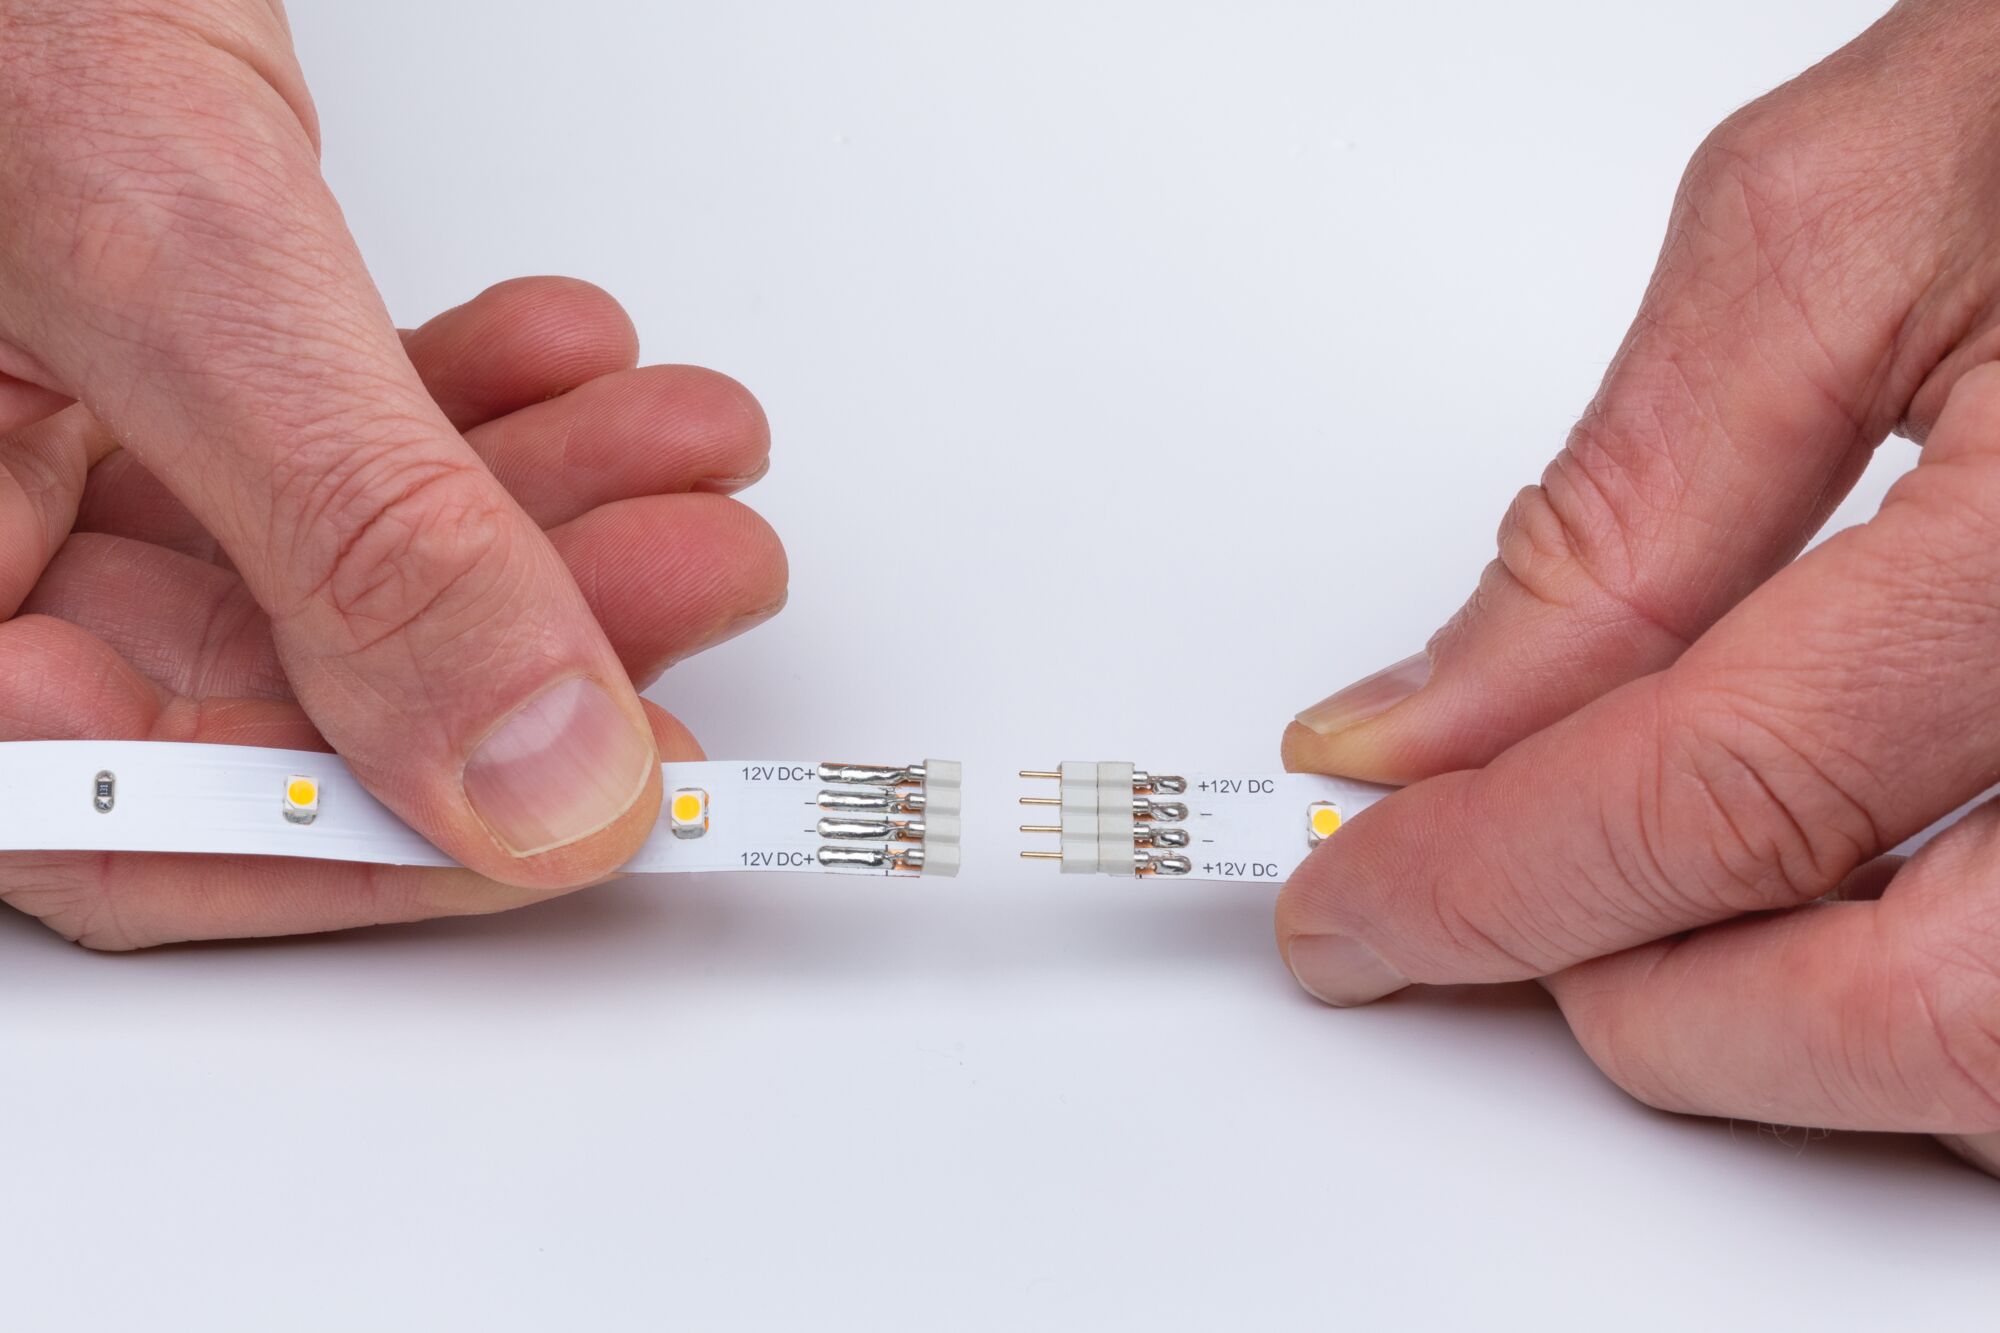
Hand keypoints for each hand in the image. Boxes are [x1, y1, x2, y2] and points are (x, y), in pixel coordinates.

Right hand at [0, 4, 783, 942]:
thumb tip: (527, 769)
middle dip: (517, 648)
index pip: (114, 808)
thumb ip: (354, 534)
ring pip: (338, 569)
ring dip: (542, 520)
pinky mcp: (166, 364)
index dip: (372, 841)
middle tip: (685, 594)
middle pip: (265, 700)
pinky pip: (345, 443)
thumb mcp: (168, 258)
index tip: (587, 804)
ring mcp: (62, 444)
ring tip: (684, 464)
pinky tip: (583, 370)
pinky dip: (484, 415)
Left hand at [1278, 0, 1999, 1175]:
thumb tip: (1434, 723)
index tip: (1356, 911)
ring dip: (1798, 1040)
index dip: (1498, 884)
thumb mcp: (1843, 228)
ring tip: (1644, 904)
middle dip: (1645, 1006)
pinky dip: (1929, 1004)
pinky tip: (1826, 900)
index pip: (1732, 795)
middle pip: (1919, 1015)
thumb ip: (1624, 508)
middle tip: (1487, 920)